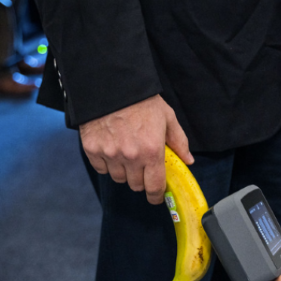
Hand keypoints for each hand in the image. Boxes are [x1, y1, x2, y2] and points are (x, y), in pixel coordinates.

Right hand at [79, 94, 193, 204]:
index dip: (156, 196)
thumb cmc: (142, 101)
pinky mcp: (93, 149)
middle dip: (141, 180)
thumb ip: (178, 142)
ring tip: (127, 155)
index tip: (156, 197)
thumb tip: (188, 161)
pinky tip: (112, 150)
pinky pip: (101, 169)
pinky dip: (106, 164)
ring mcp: (110, 154)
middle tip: (142, 167)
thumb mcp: (168, 118)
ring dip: (124, 172)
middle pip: (136, 185)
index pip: (154, 186)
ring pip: (118, 178)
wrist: (111, 84)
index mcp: (152, 151)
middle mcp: (131, 157)